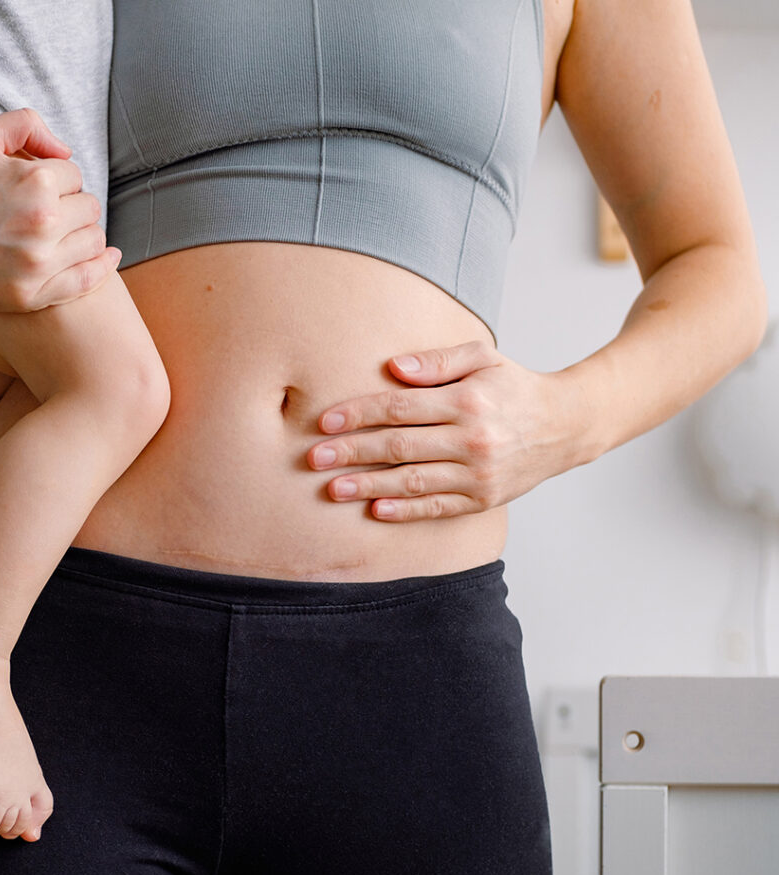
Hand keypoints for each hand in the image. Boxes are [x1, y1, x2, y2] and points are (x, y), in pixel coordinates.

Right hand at [0, 108, 119, 314]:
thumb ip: (26, 125)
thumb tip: (65, 149)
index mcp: (34, 181)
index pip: (73, 174)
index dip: (55, 178)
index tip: (34, 187)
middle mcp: (42, 223)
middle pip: (88, 207)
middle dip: (71, 204)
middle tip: (46, 211)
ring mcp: (38, 263)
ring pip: (93, 240)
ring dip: (83, 232)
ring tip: (61, 231)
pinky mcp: (32, 294)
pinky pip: (88, 279)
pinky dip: (102, 265)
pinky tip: (106, 256)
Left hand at [306, 341, 590, 520]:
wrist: (566, 425)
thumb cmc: (514, 387)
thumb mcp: (483, 357)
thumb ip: (437, 361)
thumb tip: (391, 367)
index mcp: (467, 400)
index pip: (400, 408)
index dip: (358, 415)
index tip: (325, 422)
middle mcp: (472, 439)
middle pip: (398, 447)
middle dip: (352, 452)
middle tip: (314, 458)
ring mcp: (478, 474)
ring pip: (412, 482)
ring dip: (368, 486)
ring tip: (333, 488)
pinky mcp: (482, 499)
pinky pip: (437, 507)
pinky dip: (405, 511)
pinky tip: (375, 509)